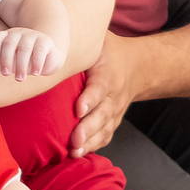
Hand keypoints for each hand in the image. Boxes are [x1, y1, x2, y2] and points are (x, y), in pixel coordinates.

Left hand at [0, 27, 61, 80]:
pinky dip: (36, 63)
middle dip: (6, 60)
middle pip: (9, 43)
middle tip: (5, 74)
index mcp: (7, 36)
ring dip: (20, 65)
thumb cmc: (22, 61)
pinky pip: (39, 50)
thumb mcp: (9, 63)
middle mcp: (18, 33)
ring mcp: (32, 35)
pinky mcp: (45, 41)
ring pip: (24, 48)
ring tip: (20, 79)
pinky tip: (36, 73)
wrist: (46, 59)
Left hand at [70, 33, 138, 156]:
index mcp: (108, 72)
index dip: (90, 99)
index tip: (78, 109)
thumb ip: (79, 40)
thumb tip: (52, 35)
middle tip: (74, 140)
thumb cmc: (108, 51)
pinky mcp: (113, 120)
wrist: (138, 66)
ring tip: (75, 151)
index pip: (100, 87)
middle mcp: (114, 94)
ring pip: (105, 128)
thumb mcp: (98, 40)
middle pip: (103, 113)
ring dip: (91, 141)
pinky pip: (107, 135)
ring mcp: (115, 109)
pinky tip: (81, 154)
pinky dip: (95, 145)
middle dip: (88, 128)